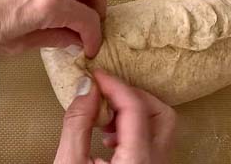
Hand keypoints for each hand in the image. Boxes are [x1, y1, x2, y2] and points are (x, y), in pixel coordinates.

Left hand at [0, 0, 106, 55]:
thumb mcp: (11, 44)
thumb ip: (49, 38)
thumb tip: (70, 39)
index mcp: (49, 2)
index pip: (89, 19)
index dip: (94, 37)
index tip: (88, 48)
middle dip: (98, 8)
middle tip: (87, 29)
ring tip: (67, 21)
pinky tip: (46, 9)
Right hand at [55, 69, 175, 163]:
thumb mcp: (69, 162)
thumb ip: (78, 124)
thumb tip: (87, 89)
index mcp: (138, 160)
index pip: (136, 108)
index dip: (115, 85)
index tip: (97, 75)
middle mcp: (155, 163)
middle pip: (161, 113)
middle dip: (133, 96)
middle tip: (106, 93)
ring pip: (160, 126)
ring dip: (134, 112)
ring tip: (104, 116)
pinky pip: (153, 141)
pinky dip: (135, 129)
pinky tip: (109, 136)